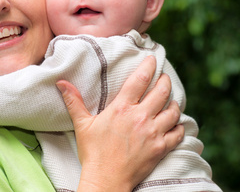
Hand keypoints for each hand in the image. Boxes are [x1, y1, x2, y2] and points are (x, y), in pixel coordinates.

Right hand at [56, 56, 183, 191]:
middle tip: (165, 78)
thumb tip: (61, 82)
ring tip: (170, 100)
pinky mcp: (161, 148)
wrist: (106, 180)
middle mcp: (140, 117)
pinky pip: (178, 132)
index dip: (149, 66)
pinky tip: (175, 124)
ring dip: (173, 103)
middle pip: (162, 91)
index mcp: (122, 108)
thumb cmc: (93, 152)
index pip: (140, 79)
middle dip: (165, 81)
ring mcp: (153, 132)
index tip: (152, 59)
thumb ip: (74, 101)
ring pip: (173, 110)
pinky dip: (179, 126)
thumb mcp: (82, 124)